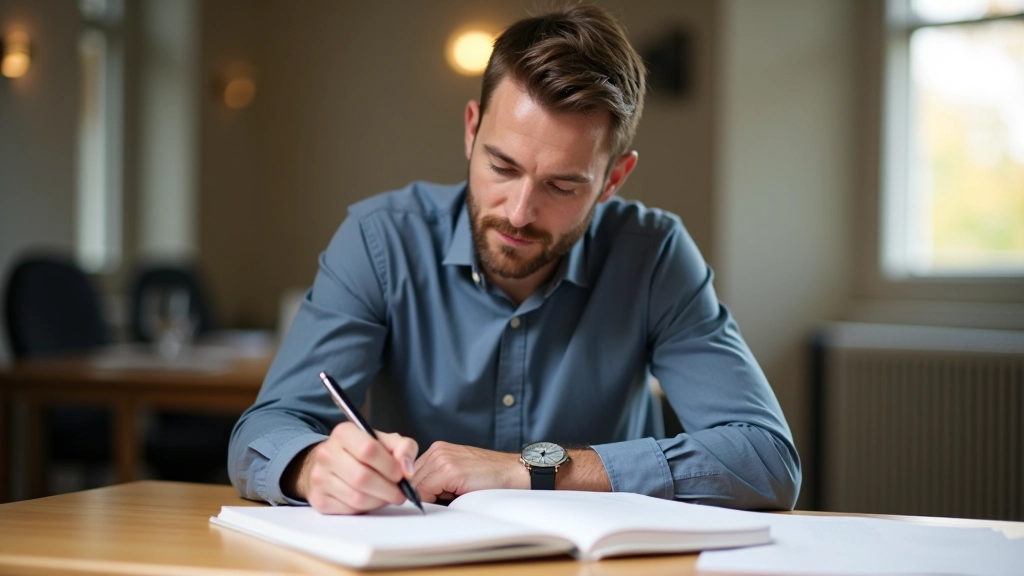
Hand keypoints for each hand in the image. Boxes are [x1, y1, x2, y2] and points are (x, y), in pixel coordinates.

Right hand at [288, 422, 418, 514]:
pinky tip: (371, 500)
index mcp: (344, 432)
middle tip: (400, 493)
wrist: (332, 462)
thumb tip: (407, 469)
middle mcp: (327, 453)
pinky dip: (366, 509)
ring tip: (387, 496)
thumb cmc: (363, 451)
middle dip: (388, 489)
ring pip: (357, 497)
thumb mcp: (386, 441)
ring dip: (379, 501)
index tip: (400, 474)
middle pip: (362, 477)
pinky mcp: (318, 499)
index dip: (389, 466)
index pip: (368, 450)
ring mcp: (319, 477)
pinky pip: (348, 510)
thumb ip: (404, 448)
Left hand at [411, 442, 527, 502]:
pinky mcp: (449, 469)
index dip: (412, 490)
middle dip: (416, 494)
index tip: (419, 501)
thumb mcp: (457, 474)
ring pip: (415, 486)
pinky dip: (431, 500)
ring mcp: (442, 458)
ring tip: (446, 499)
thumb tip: (415, 498)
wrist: (513, 473)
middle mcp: (437, 450)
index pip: (409, 473)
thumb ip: (435, 480)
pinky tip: (449, 499)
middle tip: (434, 503)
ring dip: (425, 498)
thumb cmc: (489, 478)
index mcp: (438, 450)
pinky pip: (425, 490)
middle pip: (409, 479)